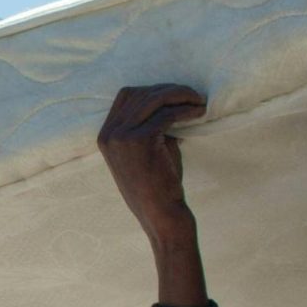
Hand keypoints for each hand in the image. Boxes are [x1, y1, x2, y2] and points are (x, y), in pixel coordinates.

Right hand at [98, 84, 205, 244]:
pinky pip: (166, 114)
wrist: (161, 215)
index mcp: (106, 135)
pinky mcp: (140, 140)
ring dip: (180, 96)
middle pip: (140, 93)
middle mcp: (109, 134)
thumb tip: (171, 99)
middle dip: (170, 90)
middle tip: (193, 96)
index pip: (126, 95)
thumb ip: (150, 125)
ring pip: (154, 100)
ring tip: (199, 102)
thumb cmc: (159, 186)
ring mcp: (121, 137)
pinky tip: (200, 113)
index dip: (153, 90)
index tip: (176, 96)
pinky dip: (185, 110)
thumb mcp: (147, 150)